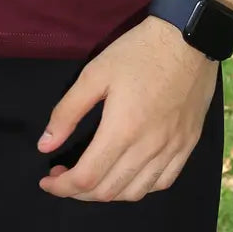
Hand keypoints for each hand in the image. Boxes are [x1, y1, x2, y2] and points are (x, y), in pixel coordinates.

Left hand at [36, 15, 218, 201]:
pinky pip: (162, 183)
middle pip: (109, 191)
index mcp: (122, 130)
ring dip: (107, 193)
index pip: (87, 177)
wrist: (187, 39)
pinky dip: (139, 188)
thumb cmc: (137, 52)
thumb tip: (45, 145)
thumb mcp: (95, 73)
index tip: (47, 180)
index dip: (62, 187)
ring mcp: (172, 150)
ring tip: (91, 177)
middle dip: (79, 191)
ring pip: (135, 193)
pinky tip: (127, 176)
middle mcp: (149, 148)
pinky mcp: (187, 146)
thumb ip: (68, 112)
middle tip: (63, 176)